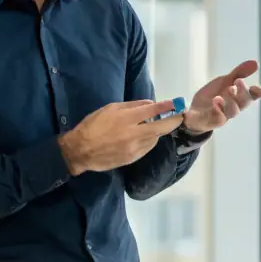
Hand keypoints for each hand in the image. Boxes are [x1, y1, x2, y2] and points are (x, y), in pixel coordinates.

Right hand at [59, 100, 182, 175]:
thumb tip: (150, 105)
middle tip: (180, 116)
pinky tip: (147, 135)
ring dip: (161, 130)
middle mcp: (134, 133)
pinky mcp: (133, 158)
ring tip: (161, 124)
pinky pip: (148, 147)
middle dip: (173, 120)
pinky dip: (150, 139)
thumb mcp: (110, 109)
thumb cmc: (92, 126)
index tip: (178, 103)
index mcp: (126, 118)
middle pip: (161, 127)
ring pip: (156, 137)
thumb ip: (132, 106)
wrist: (81, 151)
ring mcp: (135, 148)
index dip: (168, 107)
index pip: (153, 110)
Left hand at [184, 60, 260, 134]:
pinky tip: (215, 102)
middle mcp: (231, 109)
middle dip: (242, 93)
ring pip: (230, 113)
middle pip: (241, 104)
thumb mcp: (225, 81)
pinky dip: (216, 111)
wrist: (195, 111)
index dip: (255, 94)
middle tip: (238, 81)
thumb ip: (239, 73)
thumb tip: (256, 63)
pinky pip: (214, 119)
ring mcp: (220, 116)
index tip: (259, 89)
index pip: (250, 97)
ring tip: (220, 95)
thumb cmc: (214, 95)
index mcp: (237, 99)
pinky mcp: (208, 121)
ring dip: (228, 103)